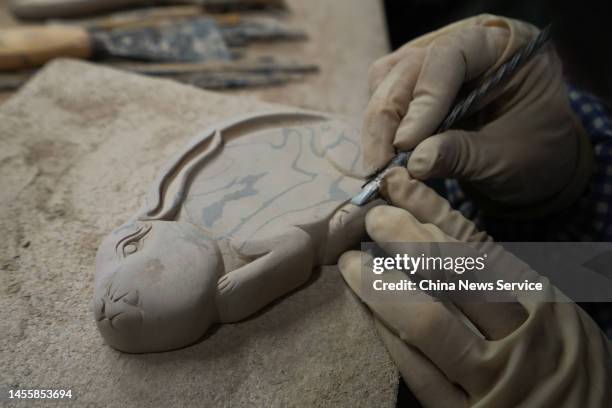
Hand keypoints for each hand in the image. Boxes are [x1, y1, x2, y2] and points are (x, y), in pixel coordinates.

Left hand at [339, 167, 610, 406]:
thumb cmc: (566, 366)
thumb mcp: (554, 315)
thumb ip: (506, 282)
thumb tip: (439, 236)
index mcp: (542, 301)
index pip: (478, 246)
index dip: (433, 213)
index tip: (400, 188)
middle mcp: (520, 334)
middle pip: (452, 273)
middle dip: (404, 238)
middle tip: (372, 217)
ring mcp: (492, 379)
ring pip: (428, 322)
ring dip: (382, 286)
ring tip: (352, 261)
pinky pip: (419, 374)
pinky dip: (389, 338)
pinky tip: (366, 312)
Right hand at [362, 15, 591, 216]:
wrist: (533, 167)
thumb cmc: (534, 157)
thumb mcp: (506, 159)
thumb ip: (462, 155)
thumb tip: (414, 163)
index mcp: (504, 47)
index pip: (452, 54)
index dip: (425, 97)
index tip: (407, 144)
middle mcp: (464, 44)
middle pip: (409, 66)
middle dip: (389, 117)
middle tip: (382, 164)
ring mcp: (435, 62)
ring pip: (387, 79)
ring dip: (379, 124)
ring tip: (383, 163)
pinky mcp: (415, 85)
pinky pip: (383, 97)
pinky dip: (379, 129)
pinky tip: (387, 155)